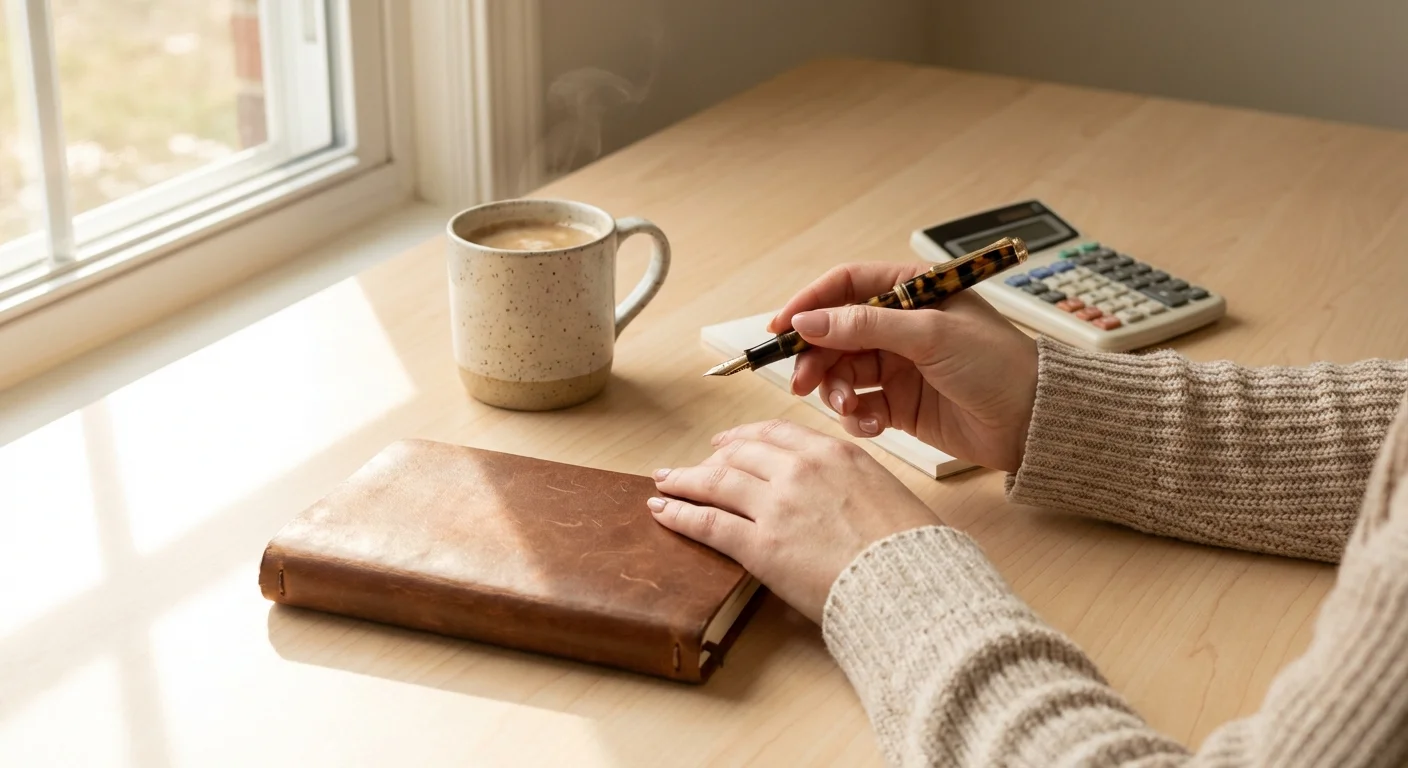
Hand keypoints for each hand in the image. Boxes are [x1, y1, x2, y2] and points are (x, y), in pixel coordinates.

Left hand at [648, 419, 937, 622]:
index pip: (776, 432)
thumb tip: (835, 493)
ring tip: (665, 482)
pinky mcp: (760, 545)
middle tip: (693, 464)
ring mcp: (777, 506)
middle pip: (741, 454)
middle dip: (712, 458)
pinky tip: (662, 510)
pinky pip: (707, 522)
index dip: (745, 436)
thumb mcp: (886, 493)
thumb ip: (850, 482)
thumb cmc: (911, 550)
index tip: (730, 441)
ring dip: (685, 481)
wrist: (911, 584)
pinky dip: (679, 513)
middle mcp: (800, 470)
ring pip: (717, 483)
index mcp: (834, 453)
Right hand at [768, 262, 1037, 472]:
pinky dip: (857, 417)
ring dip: (836, 390)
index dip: (809, 303)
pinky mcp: (900, 404)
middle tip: (800, 382)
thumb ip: (866, 325)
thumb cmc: (998, 364)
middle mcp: (900, 325)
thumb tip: (810, 320)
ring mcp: (898, 365)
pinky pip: (860, 406)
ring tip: (851, 407)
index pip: (845, 285)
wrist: (1035, 422)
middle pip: (834, 333)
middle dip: (815, 357)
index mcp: (911, 291)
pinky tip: (872, 425)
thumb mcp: (931, 335)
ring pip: (842, 372)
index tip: (781, 328)